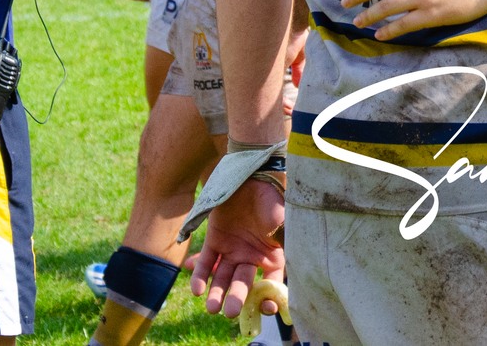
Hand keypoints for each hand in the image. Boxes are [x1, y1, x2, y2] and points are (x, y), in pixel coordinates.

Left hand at [187, 177, 285, 320]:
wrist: (251, 174)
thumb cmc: (272, 197)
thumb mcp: (283, 220)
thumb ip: (284, 239)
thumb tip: (289, 257)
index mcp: (273, 255)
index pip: (271, 283)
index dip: (268, 298)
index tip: (265, 309)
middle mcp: (251, 257)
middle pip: (244, 283)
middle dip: (237, 298)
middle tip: (231, 312)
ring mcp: (232, 250)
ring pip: (222, 277)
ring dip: (217, 293)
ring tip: (212, 307)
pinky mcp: (215, 241)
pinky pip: (205, 263)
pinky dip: (200, 276)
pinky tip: (196, 289)